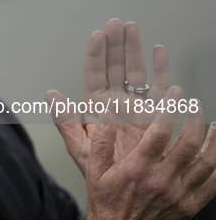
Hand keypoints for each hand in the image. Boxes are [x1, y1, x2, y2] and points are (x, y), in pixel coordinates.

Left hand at [46, 18, 215, 218]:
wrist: (126, 189)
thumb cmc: (99, 169)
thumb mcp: (78, 147)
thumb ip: (64, 121)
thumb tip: (50, 95)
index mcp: (95, 106)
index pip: (94, 74)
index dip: (96, 54)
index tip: (97, 35)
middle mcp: (115, 101)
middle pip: (115, 66)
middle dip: (116, 44)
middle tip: (116, 23)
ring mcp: (135, 105)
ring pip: (135, 71)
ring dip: (135, 50)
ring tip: (133, 29)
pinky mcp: (155, 113)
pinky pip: (159, 88)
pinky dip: (161, 69)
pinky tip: (159, 51)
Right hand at [85, 107, 215, 218]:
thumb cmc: (107, 202)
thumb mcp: (95, 171)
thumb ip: (100, 142)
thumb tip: (105, 116)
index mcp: (138, 169)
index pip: (160, 132)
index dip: (170, 108)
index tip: (176, 93)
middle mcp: (161, 181)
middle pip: (188, 143)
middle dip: (195, 118)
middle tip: (195, 104)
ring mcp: (178, 194)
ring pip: (207, 162)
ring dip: (214, 140)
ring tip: (214, 125)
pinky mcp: (189, 205)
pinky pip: (213, 184)